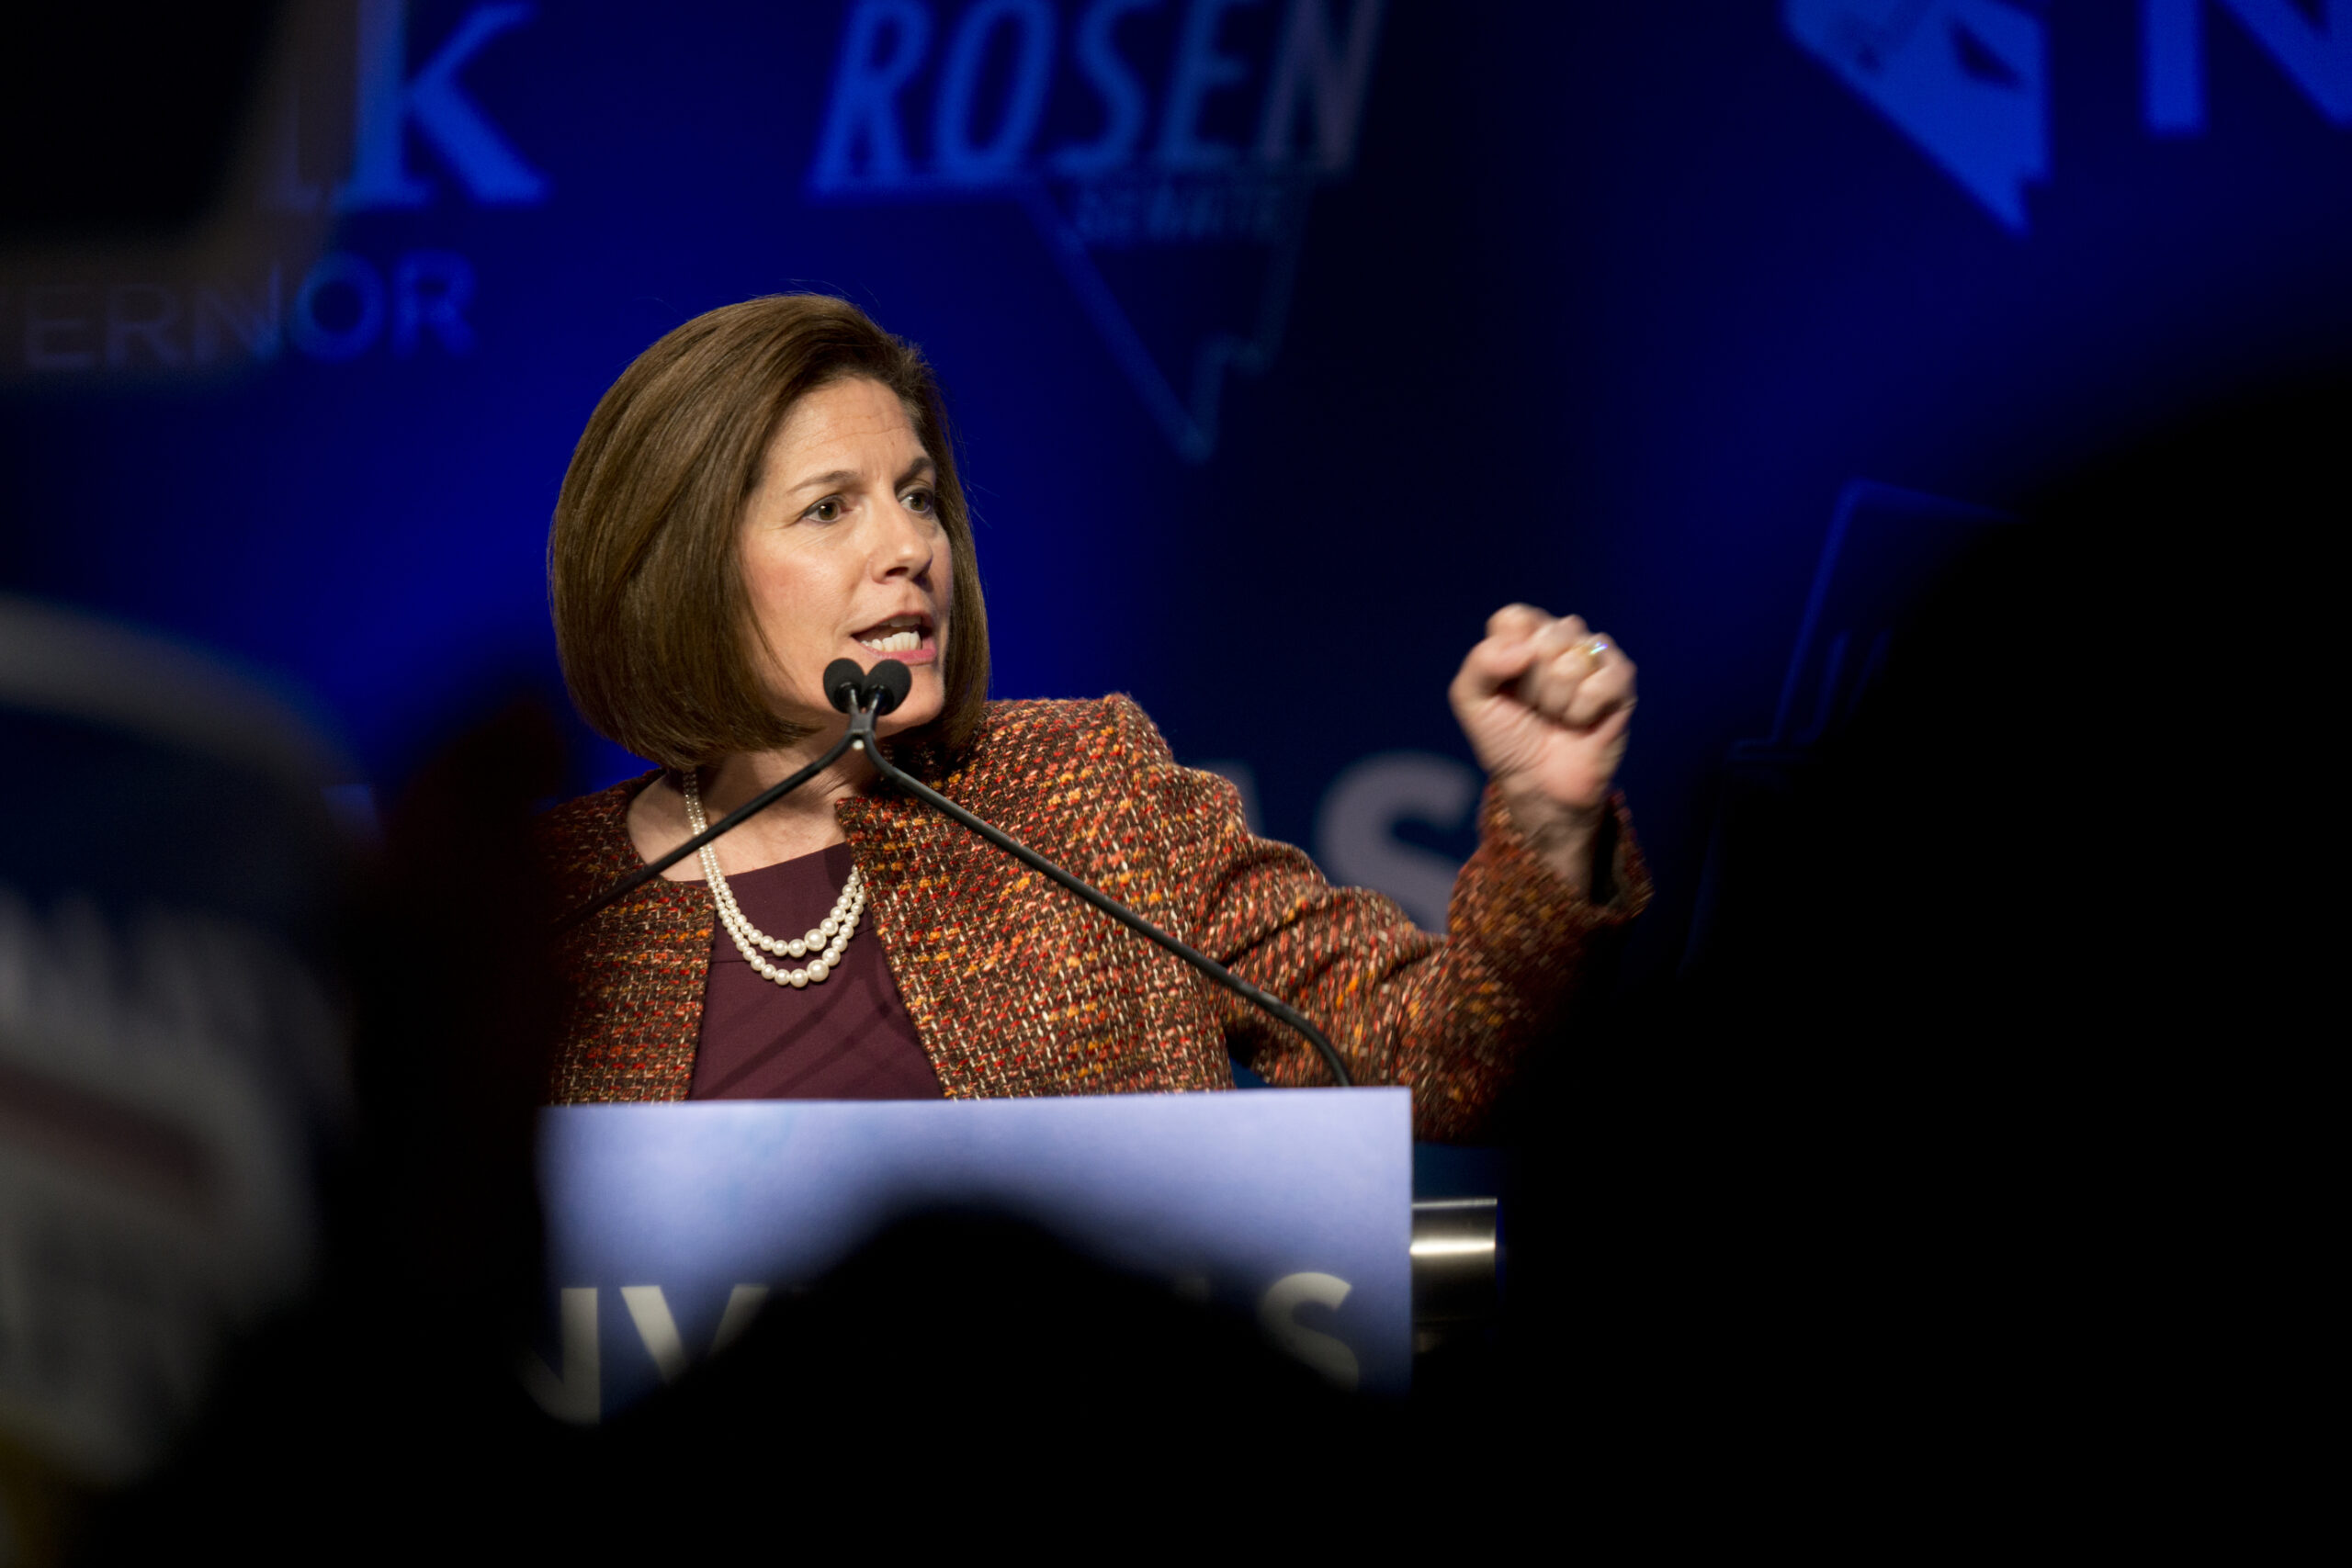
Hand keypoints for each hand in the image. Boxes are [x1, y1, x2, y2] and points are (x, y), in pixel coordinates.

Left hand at [1448, 605, 1636, 894]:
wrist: (1538, 784)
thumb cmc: (1506, 741)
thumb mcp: (1471, 700)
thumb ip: (1481, 662)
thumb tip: (1525, 650)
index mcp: (1524, 636)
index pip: (1515, 618)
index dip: (1505, 655)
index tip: (1504, 685)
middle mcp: (1561, 639)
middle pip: (1544, 638)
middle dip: (1531, 685)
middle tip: (1534, 708)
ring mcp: (1592, 657)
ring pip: (1571, 661)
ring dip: (1556, 701)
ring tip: (1556, 717)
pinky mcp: (1620, 680)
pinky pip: (1601, 682)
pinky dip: (1583, 710)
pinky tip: (1581, 722)